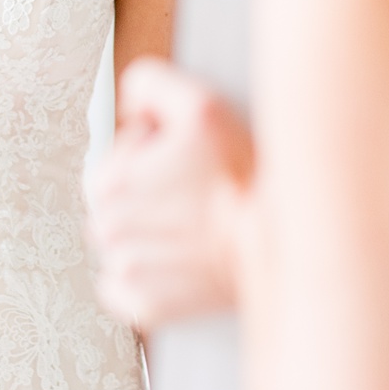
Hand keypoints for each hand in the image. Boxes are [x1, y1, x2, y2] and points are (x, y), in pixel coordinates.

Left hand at [87, 57, 255, 326]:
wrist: (278, 241)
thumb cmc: (242, 178)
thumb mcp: (201, 107)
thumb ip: (150, 84)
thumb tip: (128, 101)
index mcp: (111, 182)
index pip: (111, 163)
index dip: (146, 157)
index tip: (182, 165)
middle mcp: (109, 230)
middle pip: (112, 205)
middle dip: (144, 198)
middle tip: (190, 196)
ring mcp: (127, 271)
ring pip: (118, 245)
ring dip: (145, 236)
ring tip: (189, 228)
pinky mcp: (145, 305)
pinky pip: (123, 289)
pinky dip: (144, 278)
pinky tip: (178, 262)